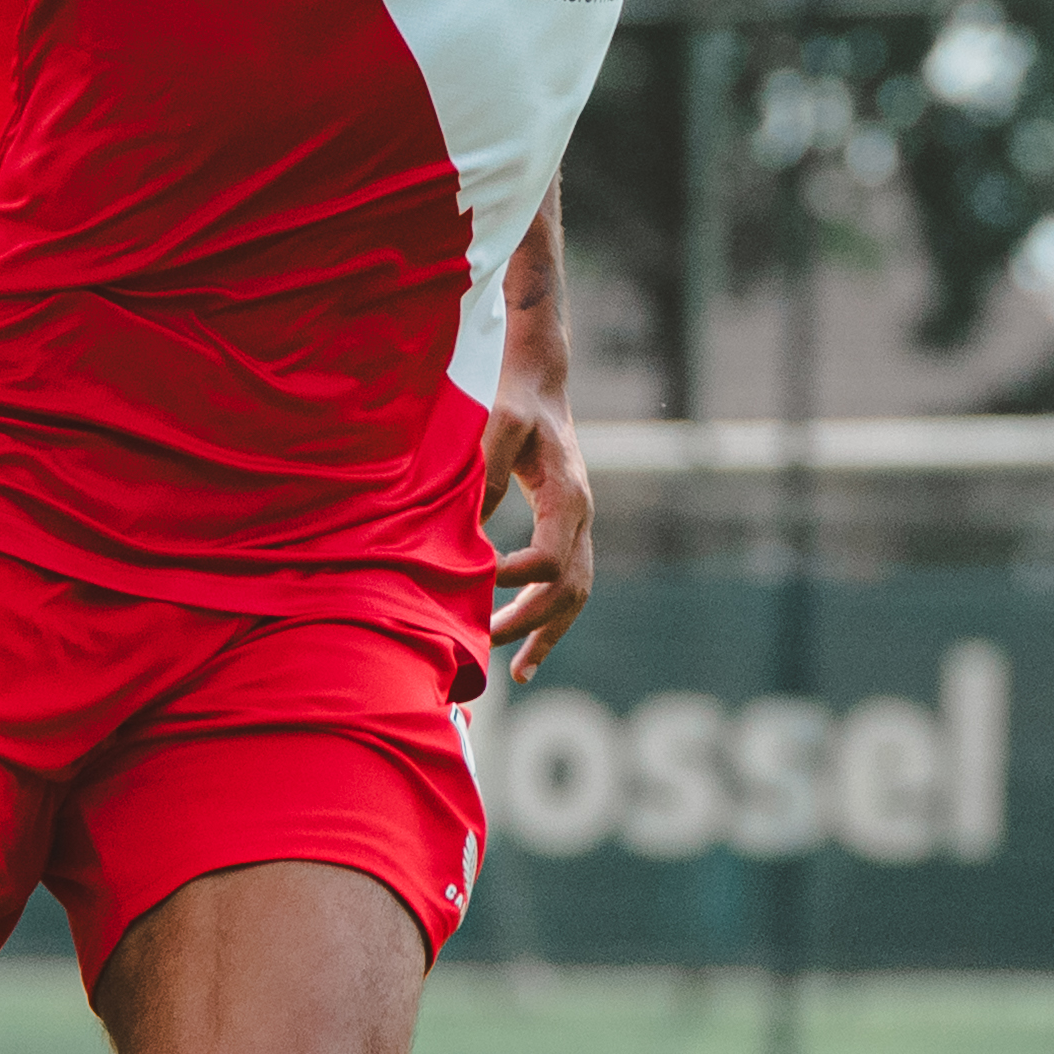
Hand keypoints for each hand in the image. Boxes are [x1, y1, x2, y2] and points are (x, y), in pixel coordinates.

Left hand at [480, 388, 595, 683]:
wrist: (541, 379)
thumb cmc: (515, 396)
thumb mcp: (499, 422)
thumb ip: (489, 472)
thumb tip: (471, 531)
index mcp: (568, 496)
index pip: (550, 560)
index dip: (513, 580)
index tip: (475, 582)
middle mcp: (582, 516)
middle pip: (568, 590)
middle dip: (528, 624)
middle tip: (484, 643)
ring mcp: (579, 524)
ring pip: (575, 595)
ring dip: (546, 634)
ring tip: (518, 674)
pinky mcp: (567, 527)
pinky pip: (568, 584)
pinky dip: (549, 619)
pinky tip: (525, 648)